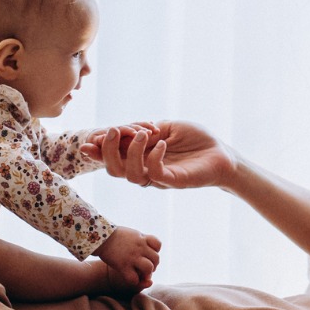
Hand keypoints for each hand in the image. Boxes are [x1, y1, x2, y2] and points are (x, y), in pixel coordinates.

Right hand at [84, 121, 234, 191]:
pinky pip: (155, 173)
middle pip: (113, 169)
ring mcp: (158, 177)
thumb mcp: (166, 128)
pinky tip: (162, 142)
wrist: (221, 153)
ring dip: (131, 151)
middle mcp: (145, 169)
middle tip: (114, 130)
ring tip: (143, 133)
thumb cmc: (196, 140)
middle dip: (107, 150)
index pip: (112, 157)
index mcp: (140, 156)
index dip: (98, 151)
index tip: (88, 140)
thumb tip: (124, 129)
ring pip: (130, 174)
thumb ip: (145, 129)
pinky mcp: (173, 180)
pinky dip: (153, 156)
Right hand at [96, 226, 160, 292]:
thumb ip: (141, 239)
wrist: (100, 238)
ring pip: (149, 268)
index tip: (148, 253)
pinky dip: (135, 281)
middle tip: (146, 267)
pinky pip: (134, 278)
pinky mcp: (122, 266)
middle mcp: (139, 247)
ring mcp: (132, 257)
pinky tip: (131, 278)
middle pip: (156, 259)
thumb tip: (147, 245)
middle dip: (154, 265)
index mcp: (141, 238)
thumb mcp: (131, 233)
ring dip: (147, 273)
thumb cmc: (114, 235)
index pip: (158, 245)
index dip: (155, 251)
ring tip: (142, 273)